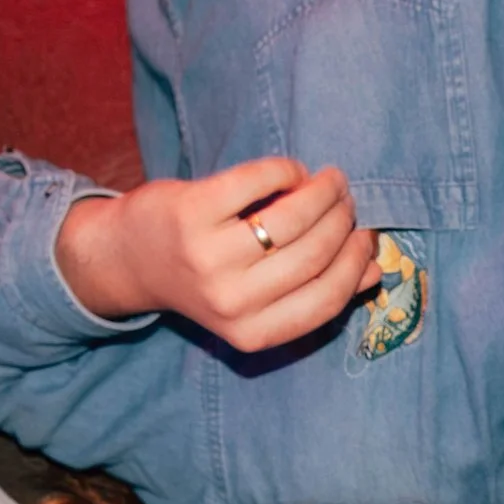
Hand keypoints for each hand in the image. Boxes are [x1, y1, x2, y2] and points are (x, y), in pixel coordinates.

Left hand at [56, 158, 381, 350]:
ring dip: (323, 191)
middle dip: (343, 220)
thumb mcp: (255, 302)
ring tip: (329, 180)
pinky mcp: (192, 212)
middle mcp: (231, 302)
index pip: (327, 298)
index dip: (356, 263)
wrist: (130, 258)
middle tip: (346, 200)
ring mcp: (209, 257)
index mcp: (253, 333)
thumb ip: (310, 291)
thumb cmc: (207, 277)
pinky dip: (285, 170)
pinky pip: (258, 182)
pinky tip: (291, 171)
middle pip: (314, 254)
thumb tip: (374, 270)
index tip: (367, 236)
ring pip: (292, 218)